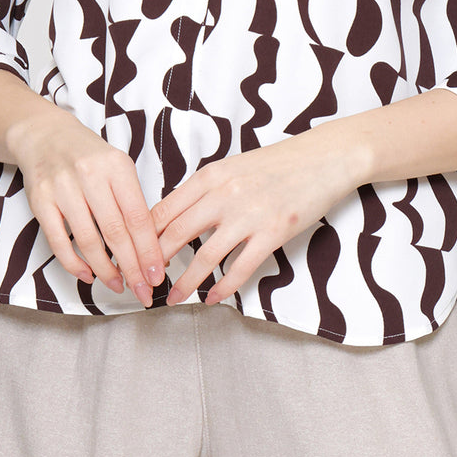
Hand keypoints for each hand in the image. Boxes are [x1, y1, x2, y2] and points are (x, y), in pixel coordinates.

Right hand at [8, 105, 167, 305]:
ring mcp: (62, 187)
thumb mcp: (117, 168)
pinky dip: (74, 264)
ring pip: (88, 240)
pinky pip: (58, 242)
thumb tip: (151, 249)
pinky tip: (88, 275)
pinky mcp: (40, 201)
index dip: (149, 250)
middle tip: (143, 291)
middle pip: (115, 232)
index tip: (157, 275)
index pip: (137, 216)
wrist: (46, 136)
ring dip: (105, 270)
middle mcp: (90, 174)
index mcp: (117, 166)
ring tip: (118, 286)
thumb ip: (132, 203)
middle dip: (132, 267)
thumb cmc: (89, 157)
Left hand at [150, 129, 360, 305]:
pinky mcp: (273, 233)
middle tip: (144, 281)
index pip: (165, 209)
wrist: (322, 158)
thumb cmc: (278, 163)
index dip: (144, 236)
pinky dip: (223, 288)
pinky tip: (213, 298)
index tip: (134, 254)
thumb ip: (206, 190)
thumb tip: (176, 216)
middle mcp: (225, 194)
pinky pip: (240, 268)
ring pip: (205, 256)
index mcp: (211, 176)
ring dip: (185, 282)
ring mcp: (249, 215)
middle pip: (176, 233)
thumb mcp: (234, 167)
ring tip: (173, 298)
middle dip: (156, 262)